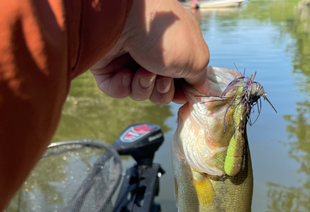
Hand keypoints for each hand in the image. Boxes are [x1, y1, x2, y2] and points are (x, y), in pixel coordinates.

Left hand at [90, 0, 208, 103]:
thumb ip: (200, 77)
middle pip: (161, 90)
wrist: (123, 20)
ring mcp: (128, 59)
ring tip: (142, 72)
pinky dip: (123, 87)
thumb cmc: (164, 36)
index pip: (182, 78)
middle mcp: (152, 52)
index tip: (184, 94)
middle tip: (162, 78)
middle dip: (163, 91)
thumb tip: (202, 89)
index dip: (182, 90)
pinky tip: (124, 73)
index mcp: (175, 46)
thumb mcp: (195, 58)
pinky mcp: (107, 67)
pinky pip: (118, 91)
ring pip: (140, 93)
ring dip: (144, 87)